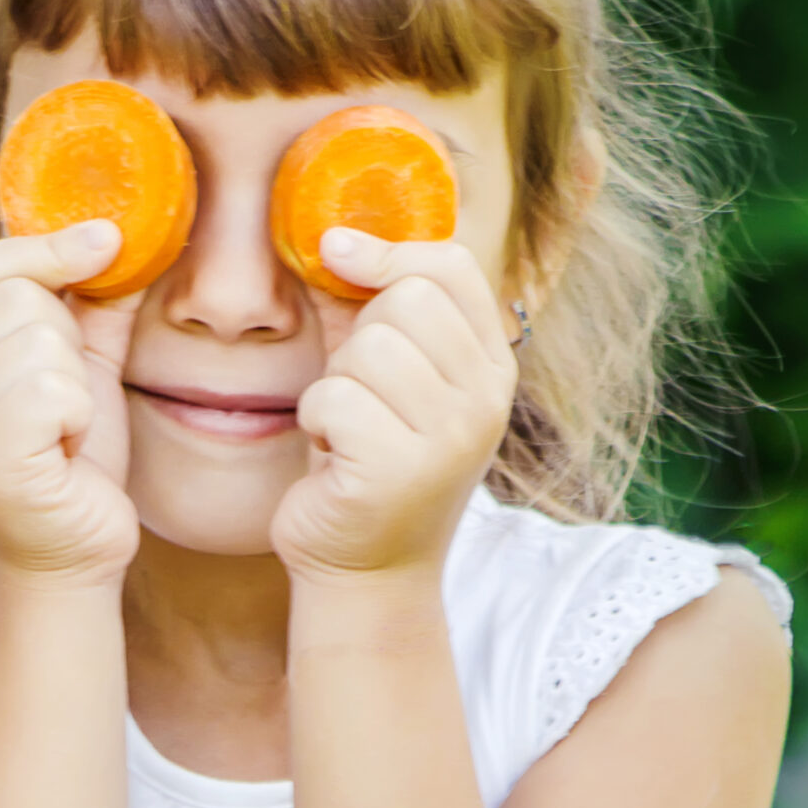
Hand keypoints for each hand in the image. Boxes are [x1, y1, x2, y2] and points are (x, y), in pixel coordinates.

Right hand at [0, 221, 141, 583]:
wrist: (71, 559)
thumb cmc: (73, 466)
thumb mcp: (85, 370)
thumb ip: (94, 306)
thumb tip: (124, 234)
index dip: (52, 248)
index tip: (107, 244)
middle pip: (20, 295)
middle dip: (69, 342)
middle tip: (66, 403)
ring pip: (42, 342)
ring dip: (78, 388)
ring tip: (63, 433)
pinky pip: (53, 391)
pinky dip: (78, 419)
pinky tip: (64, 453)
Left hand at [271, 230, 516, 582]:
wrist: (367, 573)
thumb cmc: (368, 467)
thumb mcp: (384, 382)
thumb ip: (369, 312)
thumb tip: (333, 234)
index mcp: (490, 370)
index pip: (452, 268)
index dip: (389, 253)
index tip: (339, 254)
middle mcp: (485, 401)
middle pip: (406, 300)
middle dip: (358, 339)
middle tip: (359, 397)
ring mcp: (450, 437)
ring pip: (368, 348)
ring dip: (335, 384)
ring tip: (347, 430)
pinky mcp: (400, 469)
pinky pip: (334, 397)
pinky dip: (317, 421)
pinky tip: (333, 457)